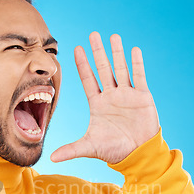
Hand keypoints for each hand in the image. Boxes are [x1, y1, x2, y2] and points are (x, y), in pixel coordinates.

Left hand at [50, 32, 159, 164]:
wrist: (137, 154)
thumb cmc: (113, 151)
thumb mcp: (89, 147)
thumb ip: (71, 150)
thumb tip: (51, 159)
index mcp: (98, 104)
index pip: (88, 80)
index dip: (83, 65)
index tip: (76, 49)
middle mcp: (111, 96)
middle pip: (103, 69)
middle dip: (98, 52)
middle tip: (93, 34)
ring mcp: (127, 95)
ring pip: (121, 69)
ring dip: (117, 53)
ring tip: (113, 36)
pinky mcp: (142, 97)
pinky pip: (139, 77)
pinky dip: (137, 64)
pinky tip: (134, 50)